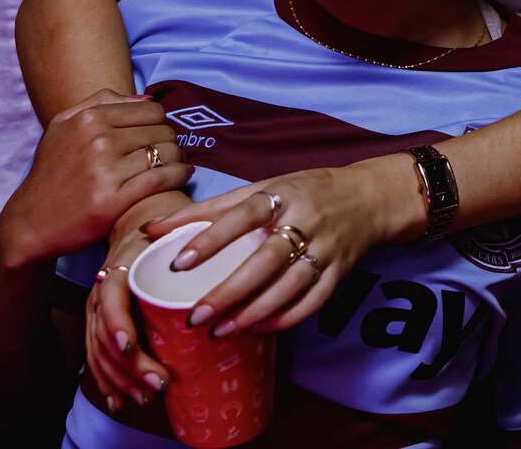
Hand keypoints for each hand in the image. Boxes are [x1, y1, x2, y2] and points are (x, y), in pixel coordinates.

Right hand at [0, 90, 190, 270]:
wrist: (30, 222)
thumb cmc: (52, 172)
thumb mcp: (62, 126)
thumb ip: (100, 102)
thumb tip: (146, 98)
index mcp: (88, 119)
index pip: (151, 110)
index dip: (161, 122)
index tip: (159, 135)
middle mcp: (97, 141)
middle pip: (162, 131)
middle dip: (171, 141)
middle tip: (170, 153)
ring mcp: (104, 171)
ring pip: (166, 153)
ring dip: (178, 159)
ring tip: (176, 165)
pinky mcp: (111, 200)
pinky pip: (161, 179)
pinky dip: (178, 175)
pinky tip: (181, 176)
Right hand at [85, 217, 181, 411]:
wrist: (138, 226)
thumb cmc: (166, 231)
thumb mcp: (179, 230)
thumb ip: (196, 242)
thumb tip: (235, 260)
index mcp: (119, 268)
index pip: (110, 301)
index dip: (118, 325)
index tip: (133, 346)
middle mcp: (102, 292)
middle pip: (105, 336)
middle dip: (128, 366)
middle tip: (158, 384)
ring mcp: (98, 311)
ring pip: (99, 352)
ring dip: (120, 379)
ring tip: (146, 397)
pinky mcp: (101, 325)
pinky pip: (97, 356)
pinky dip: (108, 381)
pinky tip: (119, 401)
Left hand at [141, 153, 418, 338]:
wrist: (369, 198)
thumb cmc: (304, 192)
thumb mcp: (261, 188)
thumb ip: (208, 210)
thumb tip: (151, 229)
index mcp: (282, 194)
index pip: (243, 215)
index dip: (211, 238)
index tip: (178, 263)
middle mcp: (306, 220)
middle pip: (266, 260)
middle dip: (229, 292)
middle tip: (195, 317)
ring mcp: (326, 248)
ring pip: (289, 287)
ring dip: (253, 313)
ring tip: (219, 332)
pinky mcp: (340, 271)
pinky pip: (313, 301)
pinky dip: (286, 319)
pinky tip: (258, 330)